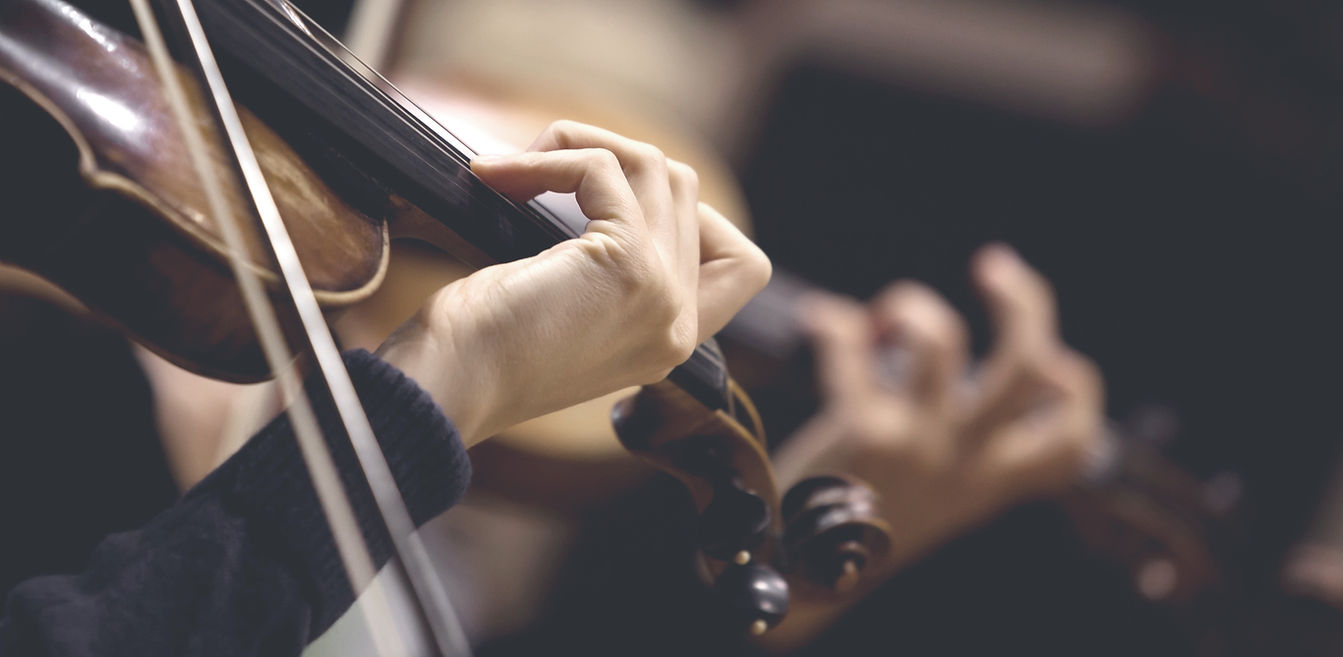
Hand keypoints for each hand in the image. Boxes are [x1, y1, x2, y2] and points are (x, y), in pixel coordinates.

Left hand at [376, 121, 770, 444]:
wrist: (447, 388)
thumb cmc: (478, 355)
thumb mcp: (563, 313)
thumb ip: (604, 270)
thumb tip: (599, 180)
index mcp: (669, 342)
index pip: (740, 265)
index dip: (690, 214)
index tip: (610, 202)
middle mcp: (678, 324)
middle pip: (685, 192)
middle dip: (610, 159)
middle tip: (539, 171)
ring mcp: (663, 294)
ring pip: (656, 168)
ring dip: (580, 146)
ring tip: (517, 168)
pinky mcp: (630, 265)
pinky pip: (604, 170)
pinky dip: (550, 157)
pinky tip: (499, 175)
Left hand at [778, 244, 1102, 570]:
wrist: (801, 573)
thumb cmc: (865, 524)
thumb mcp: (935, 497)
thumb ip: (961, 449)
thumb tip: (951, 363)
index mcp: (990, 482)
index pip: (1073, 442)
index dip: (1081, 391)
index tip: (1059, 358)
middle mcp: (965, 460)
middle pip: (1025, 364)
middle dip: (1024, 301)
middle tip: (993, 267)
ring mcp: (918, 441)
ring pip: (945, 341)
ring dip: (916, 305)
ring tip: (890, 313)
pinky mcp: (864, 427)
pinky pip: (851, 346)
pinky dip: (834, 324)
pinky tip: (821, 322)